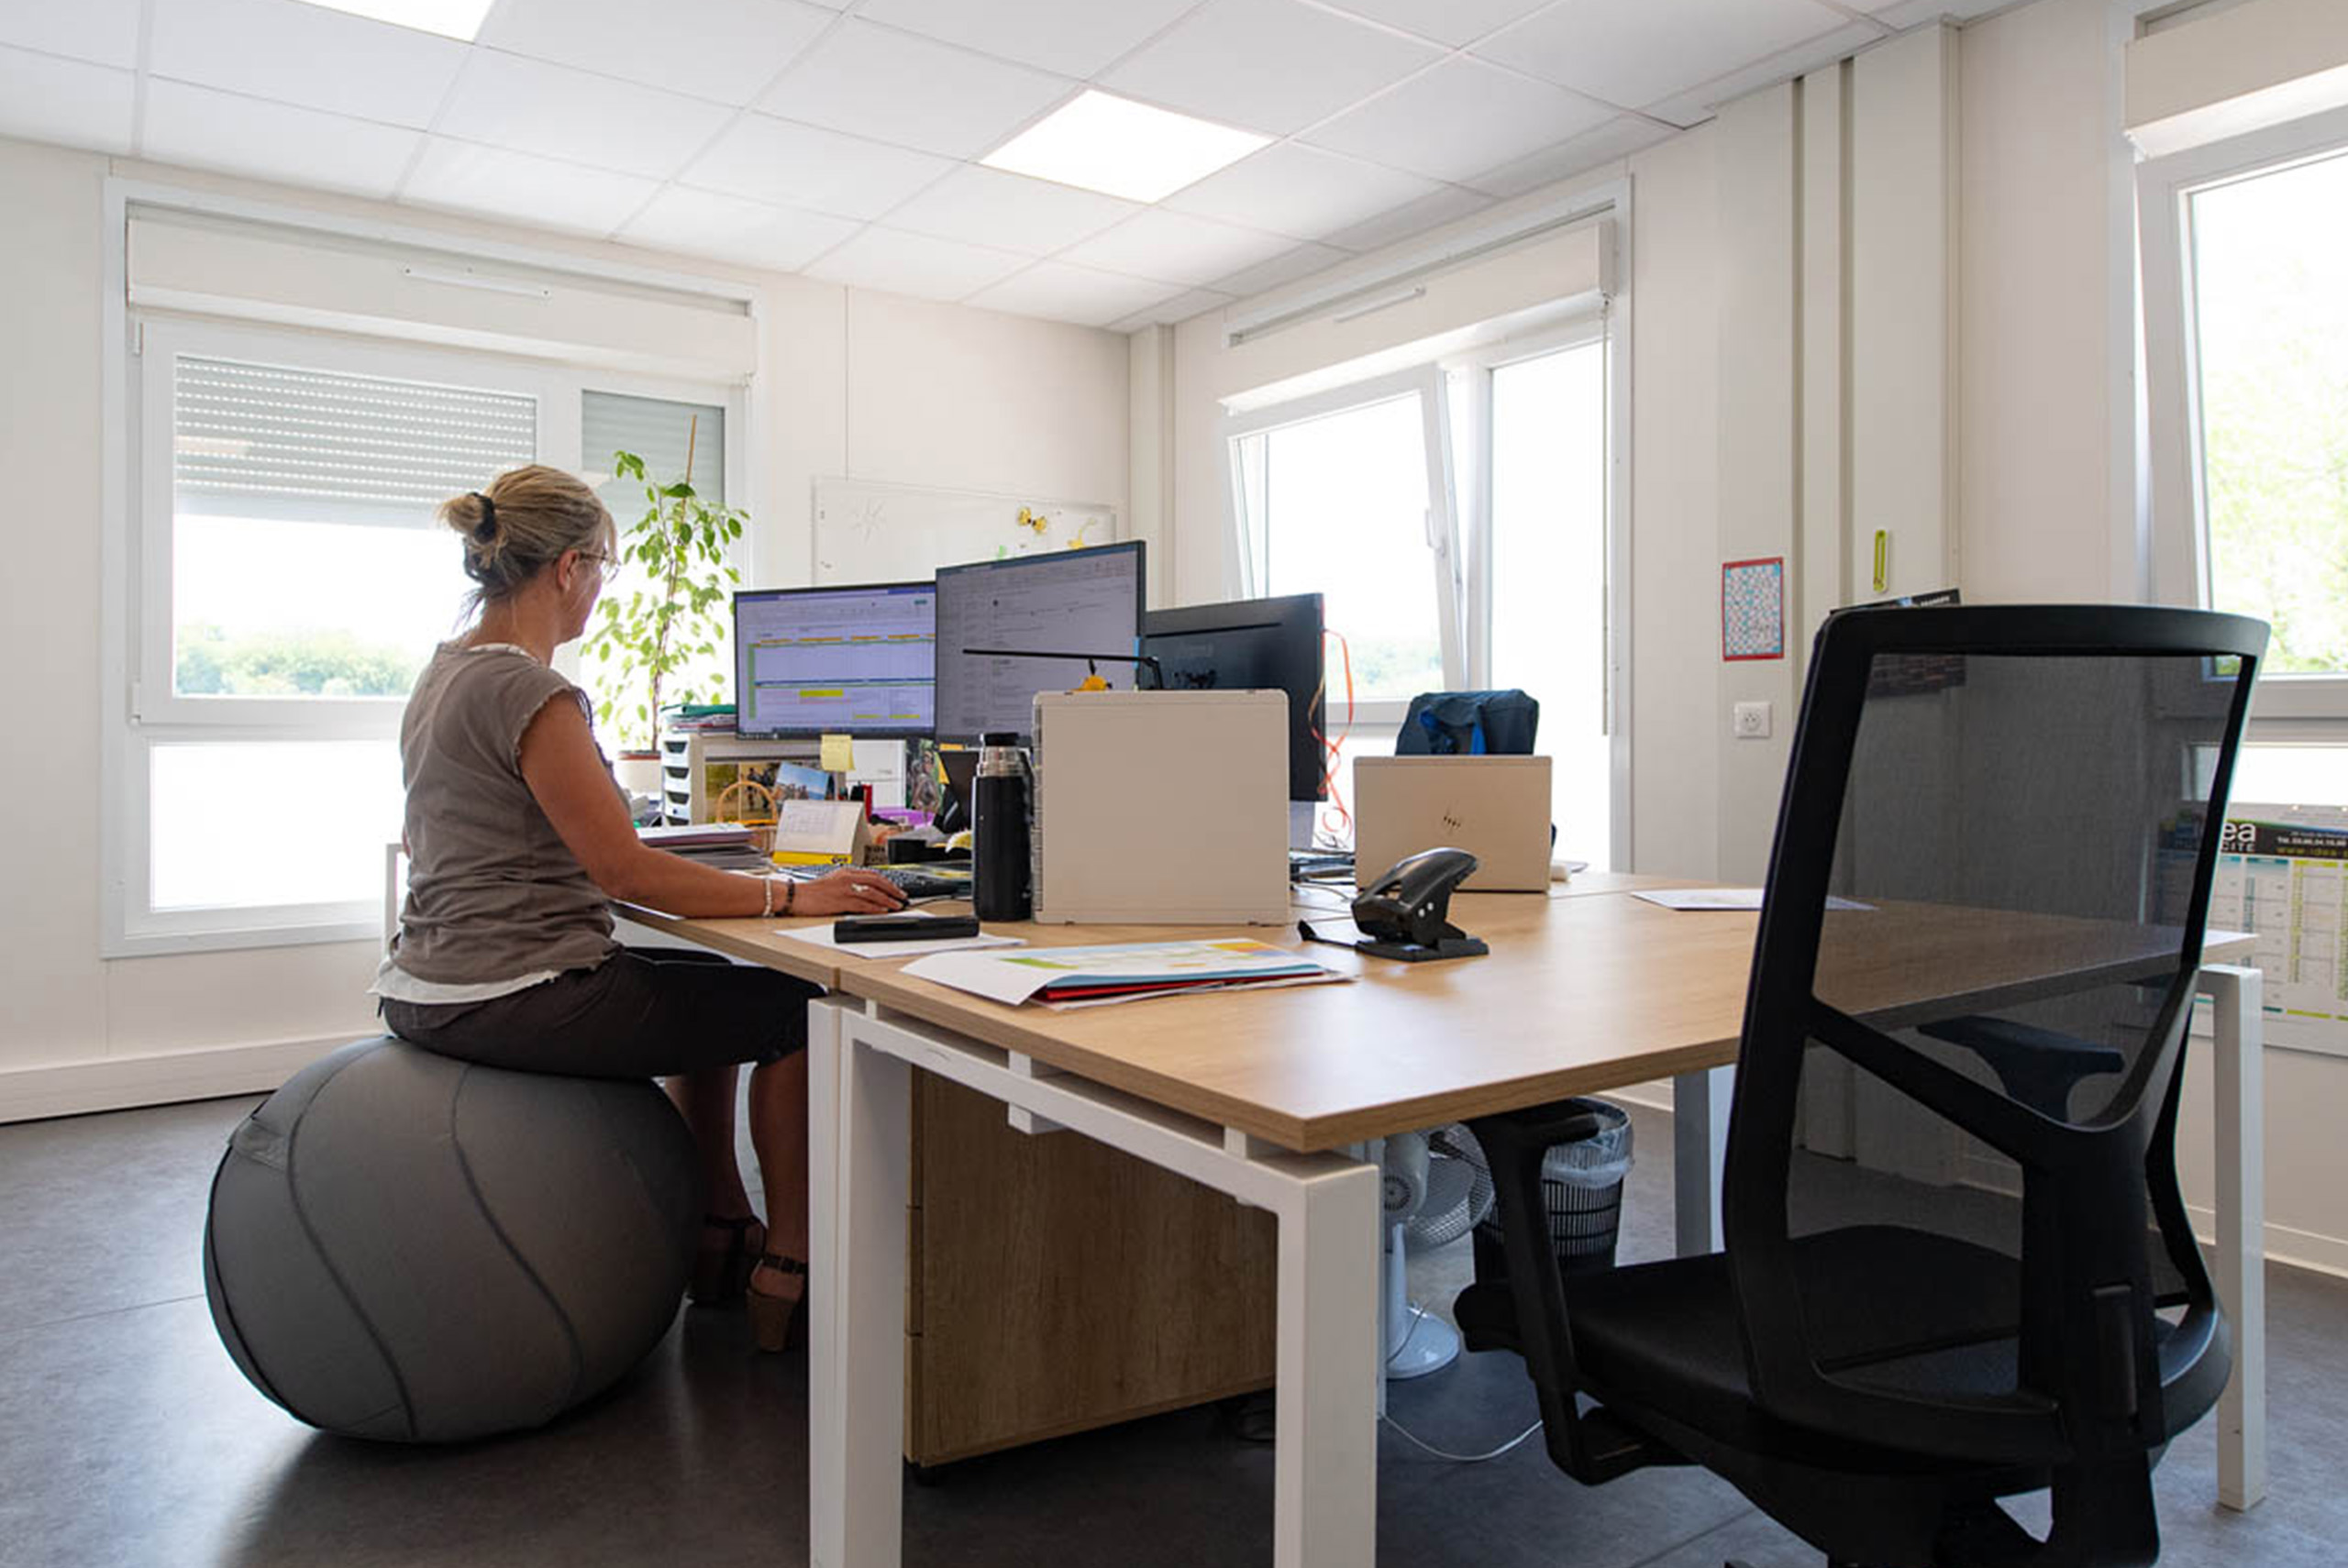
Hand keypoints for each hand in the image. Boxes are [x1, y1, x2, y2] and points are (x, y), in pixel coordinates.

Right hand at [788, 868, 907, 916]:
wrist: (794, 895)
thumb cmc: (810, 892)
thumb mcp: (832, 881)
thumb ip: (848, 883)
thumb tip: (864, 891)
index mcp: (846, 871)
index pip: (872, 874)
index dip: (887, 881)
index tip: (895, 888)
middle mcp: (847, 878)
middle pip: (877, 881)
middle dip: (892, 889)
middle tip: (902, 896)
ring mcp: (844, 889)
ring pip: (873, 893)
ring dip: (888, 900)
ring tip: (897, 905)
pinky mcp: (841, 901)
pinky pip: (863, 904)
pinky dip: (875, 907)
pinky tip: (883, 910)